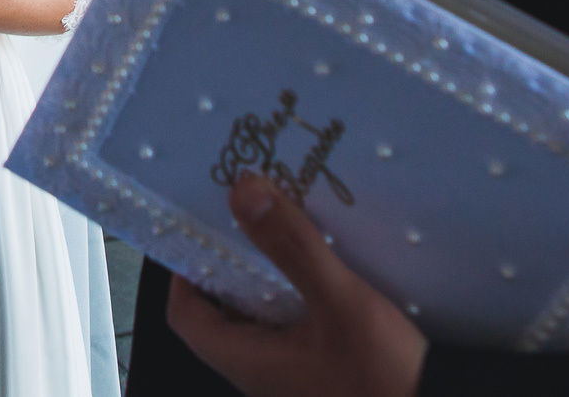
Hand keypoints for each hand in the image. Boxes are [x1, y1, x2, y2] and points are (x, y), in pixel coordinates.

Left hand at [165, 173, 425, 396]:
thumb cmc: (383, 375)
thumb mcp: (340, 302)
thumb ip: (292, 247)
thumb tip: (242, 191)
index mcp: (248, 362)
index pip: (186, 317)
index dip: (185, 273)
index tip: (203, 231)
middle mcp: (262, 375)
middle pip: (222, 314)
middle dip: (231, 266)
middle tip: (247, 220)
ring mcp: (293, 378)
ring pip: (261, 320)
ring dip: (268, 279)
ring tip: (284, 234)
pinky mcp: (323, 376)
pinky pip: (293, 330)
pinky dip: (297, 297)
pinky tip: (323, 270)